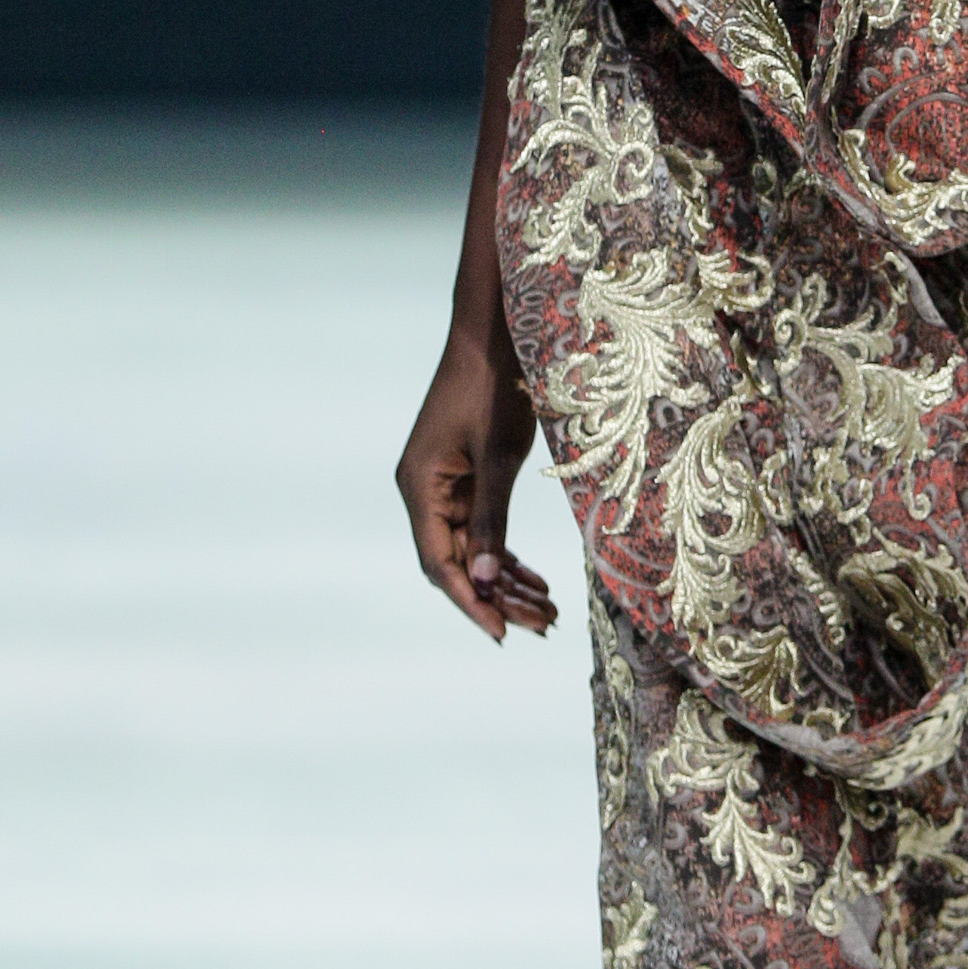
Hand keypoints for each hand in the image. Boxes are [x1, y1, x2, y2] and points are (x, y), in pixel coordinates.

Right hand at [396, 326, 556, 643]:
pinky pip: (479, 527)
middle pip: (456, 562)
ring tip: (547, 610)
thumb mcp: (497, 458)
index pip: (441, 563)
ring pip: (471, 548)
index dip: (472, 601)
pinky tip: (535, 578)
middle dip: (498, 597)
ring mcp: (441, 484)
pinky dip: (506, 553)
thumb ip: (492, 521)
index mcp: (420, 487)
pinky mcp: (461, 475)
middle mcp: (423, 491)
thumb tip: (488, 581)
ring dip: (506, 579)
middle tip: (542, 626)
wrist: (492, 334)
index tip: (502, 634)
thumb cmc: (493, 387)